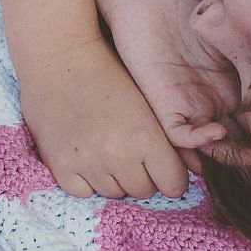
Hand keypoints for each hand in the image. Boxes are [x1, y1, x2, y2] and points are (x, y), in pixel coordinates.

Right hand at [18, 37, 191, 198]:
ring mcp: (88, 163)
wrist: (61, 57)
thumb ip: (166, 140)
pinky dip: (86, 180)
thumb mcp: (147, 103)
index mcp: (147, 138)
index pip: (174, 185)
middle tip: (130, 150)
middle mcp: (119, 156)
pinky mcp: (60, 166)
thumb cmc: (108, 73)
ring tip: (105, 147)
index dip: (170, 176)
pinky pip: (83, 193)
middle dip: (142, 175)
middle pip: (144, 191)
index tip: (162, 166)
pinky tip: (85, 154)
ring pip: (114, 193)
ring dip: (114, 177)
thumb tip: (190, 171)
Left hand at [103, 0, 240, 172]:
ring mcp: (189, 103)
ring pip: (212, 145)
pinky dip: (200, 139)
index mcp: (233, 84)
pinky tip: (218, 129)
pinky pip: (181, 134)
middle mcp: (213, 100)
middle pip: (238, 140)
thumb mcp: (232, 23)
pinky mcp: (163, 102)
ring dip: (232, 154)